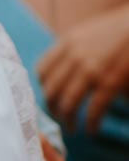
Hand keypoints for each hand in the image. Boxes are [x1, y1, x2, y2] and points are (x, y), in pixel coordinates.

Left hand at [38, 2, 128, 132]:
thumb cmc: (118, 30)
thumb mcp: (88, 34)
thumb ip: (73, 52)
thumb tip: (65, 77)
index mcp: (67, 42)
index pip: (42, 70)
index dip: (43, 87)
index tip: (50, 96)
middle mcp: (74, 55)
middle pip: (51, 90)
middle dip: (52, 109)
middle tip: (58, 118)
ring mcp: (91, 69)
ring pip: (68, 103)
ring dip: (68, 120)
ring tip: (72, 128)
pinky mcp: (109, 81)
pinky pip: (94, 110)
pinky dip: (91, 124)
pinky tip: (92, 130)